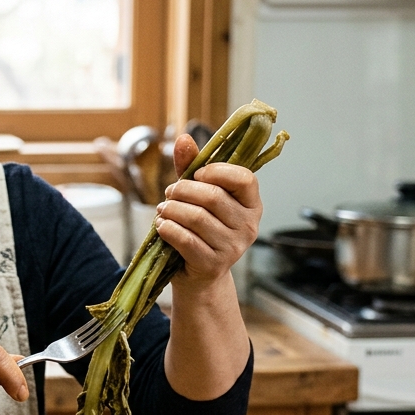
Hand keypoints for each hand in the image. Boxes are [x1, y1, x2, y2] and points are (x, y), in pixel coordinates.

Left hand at [155, 132, 262, 291]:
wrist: (198, 276)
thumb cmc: (199, 229)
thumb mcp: (198, 196)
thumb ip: (192, 167)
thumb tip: (183, 138)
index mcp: (252, 205)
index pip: (245, 179)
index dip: (217, 171)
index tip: (197, 174)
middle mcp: (248, 226)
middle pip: (213, 196)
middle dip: (183, 190)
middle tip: (169, 193)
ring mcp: (233, 248)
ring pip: (196, 217)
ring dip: (171, 210)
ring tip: (163, 210)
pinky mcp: (213, 264)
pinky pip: (186, 239)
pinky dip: (168, 229)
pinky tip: (162, 226)